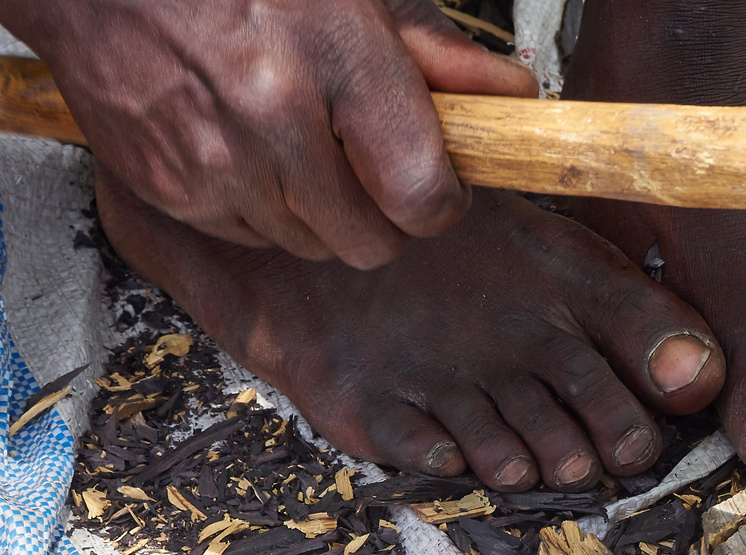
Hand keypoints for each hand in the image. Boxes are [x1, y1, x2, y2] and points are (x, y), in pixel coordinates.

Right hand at [2, 0, 535, 266]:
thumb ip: (438, 58)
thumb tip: (515, 99)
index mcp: (335, 59)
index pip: (424, 195)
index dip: (440, 203)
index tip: (435, 185)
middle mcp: (273, 119)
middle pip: (371, 242)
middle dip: (381, 216)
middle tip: (365, 166)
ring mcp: (215, 163)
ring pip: (311, 245)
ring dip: (318, 213)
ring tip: (294, 142)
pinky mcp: (170, 190)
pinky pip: (250, 237)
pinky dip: (258, 208)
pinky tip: (243, 147)